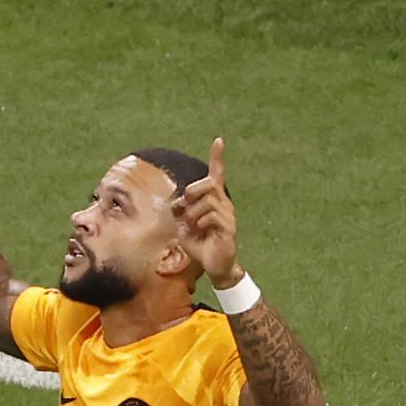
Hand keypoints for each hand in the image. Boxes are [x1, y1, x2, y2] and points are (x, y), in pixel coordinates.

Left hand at [172, 137, 242, 288]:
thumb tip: (178, 202)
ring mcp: (227, 215)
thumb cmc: (200, 244)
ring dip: (192, 215)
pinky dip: (199, 224)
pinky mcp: (228, 228)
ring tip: (193, 228)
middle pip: (208, 184)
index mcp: (213, 200)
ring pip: (206, 202)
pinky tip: (201, 233)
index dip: (217, 158)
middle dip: (192, 191)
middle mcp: (223, 204)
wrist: (214, 265)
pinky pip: (210, 216)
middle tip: (185, 205)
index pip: (216, 175)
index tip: (219, 140)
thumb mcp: (183, 226)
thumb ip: (179, 211)